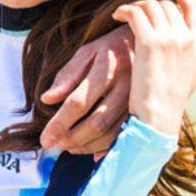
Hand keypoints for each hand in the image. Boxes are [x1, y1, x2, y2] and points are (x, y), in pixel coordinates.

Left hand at [39, 25, 134, 154]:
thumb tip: (46, 99)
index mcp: (107, 69)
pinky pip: (126, 136)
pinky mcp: (146, 111)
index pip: (79, 102)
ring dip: (88, 146)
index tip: (45, 139)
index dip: (60, 123)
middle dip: (73, 138)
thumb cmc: (112, 48)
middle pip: (97, 122)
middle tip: (56, 144)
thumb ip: (67, 76)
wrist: (150, 44)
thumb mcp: (87, 53)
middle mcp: (126, 86)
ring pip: (112, 133)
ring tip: (69, 147)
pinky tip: (91, 151)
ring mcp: (139, 101)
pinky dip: (107, 148)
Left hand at [112, 0, 195, 137]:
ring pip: (152, 5)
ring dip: (136, 6)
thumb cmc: (167, 104)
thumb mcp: (187, 77)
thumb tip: (179, 48)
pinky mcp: (150, 42)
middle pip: (168, 6)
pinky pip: (136, 13)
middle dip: (151, 5)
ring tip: (123, 14)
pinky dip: (125, 10)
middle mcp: (187, 38)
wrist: (159, 118)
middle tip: (136, 11)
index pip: (195, 10)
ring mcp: (170, 38)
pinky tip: (117, 16)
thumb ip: (186, 56)